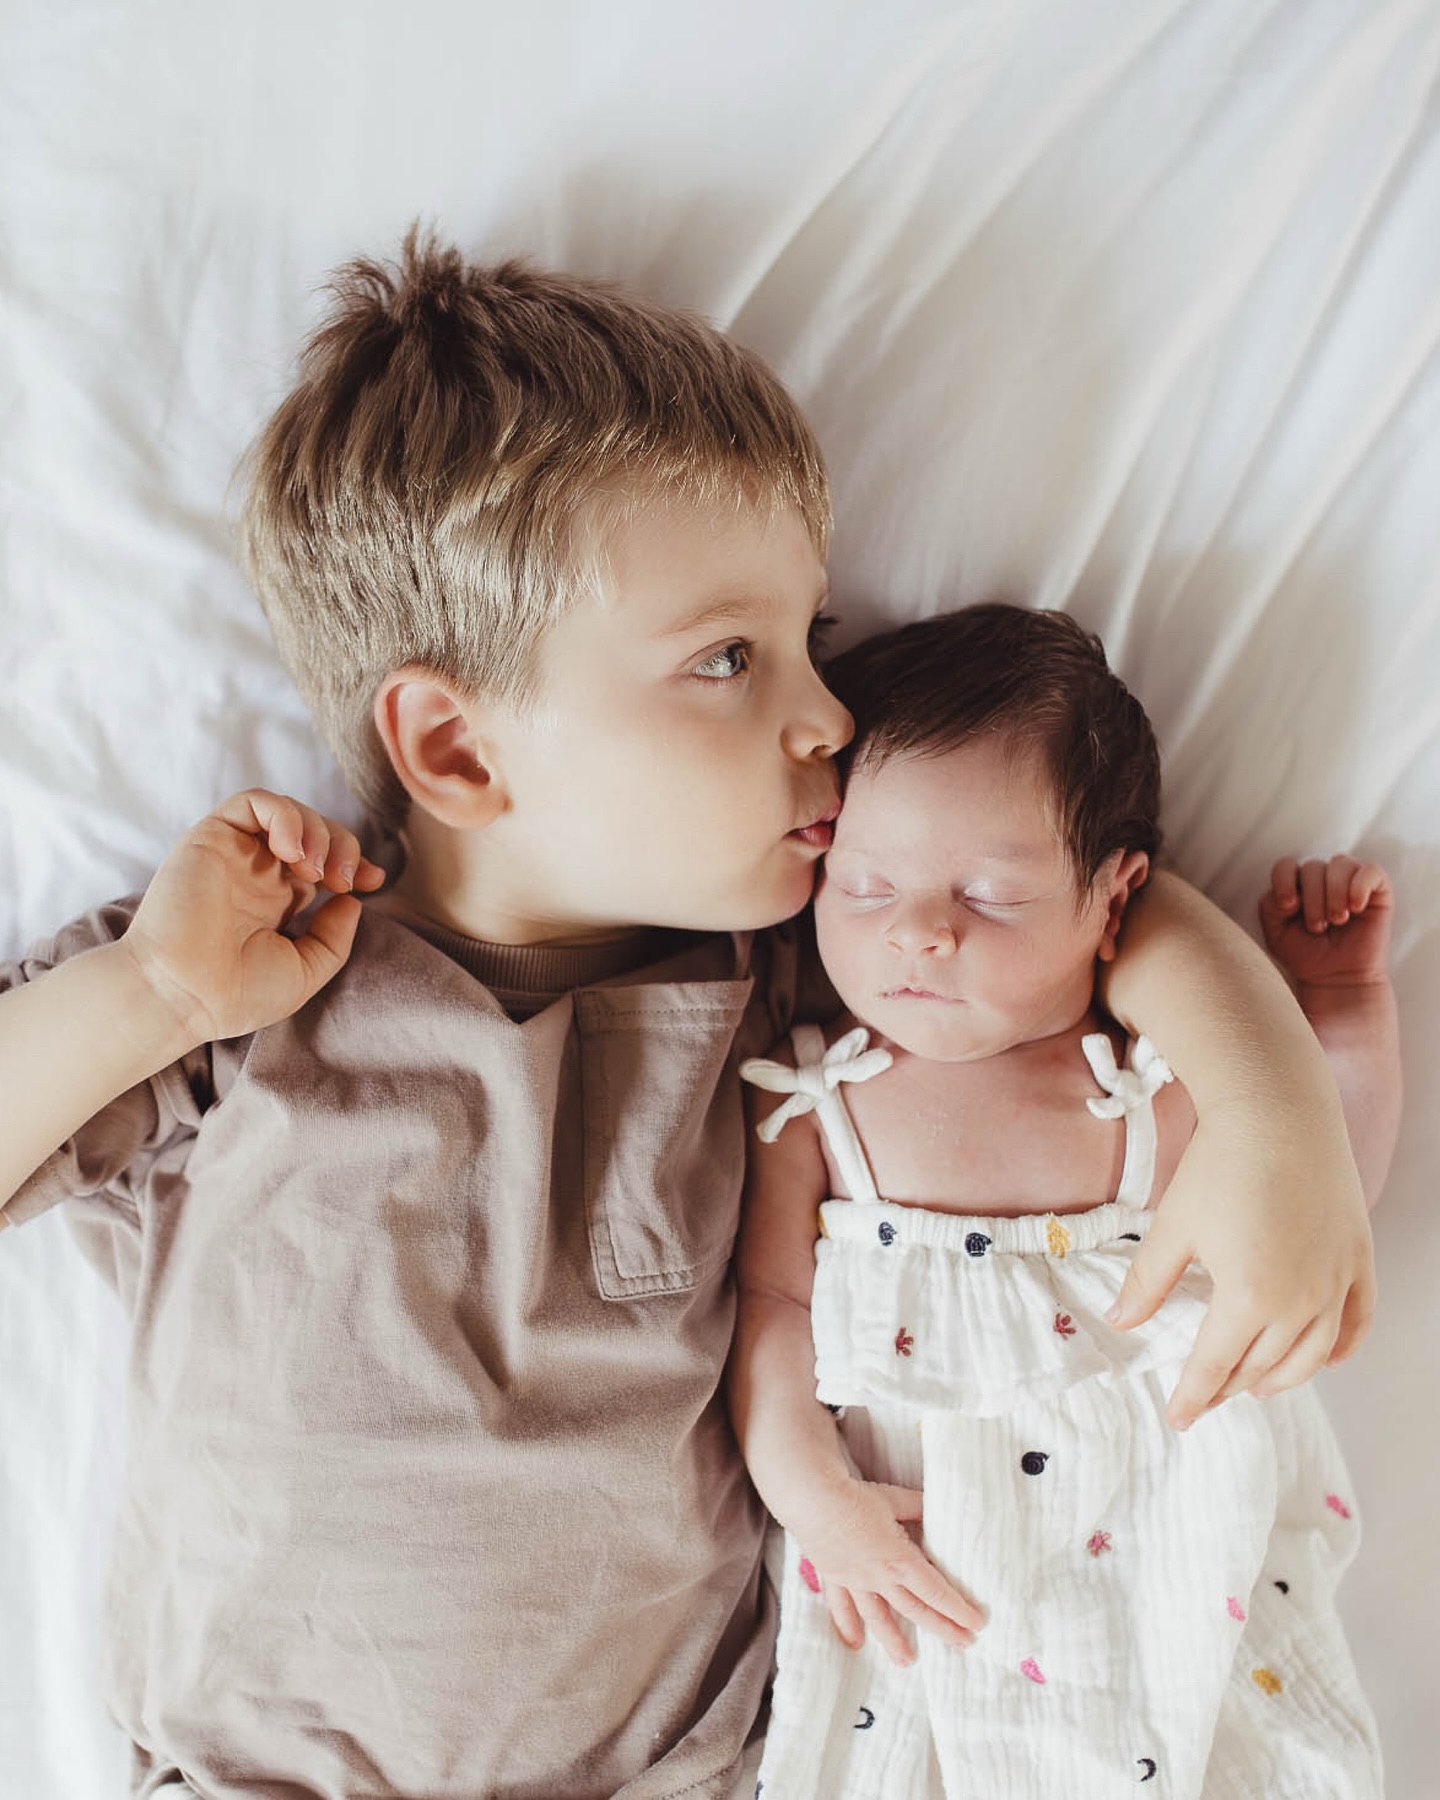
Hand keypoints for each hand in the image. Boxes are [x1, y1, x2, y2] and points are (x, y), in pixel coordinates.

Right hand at [121, 790, 385, 1044]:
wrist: (184, 995)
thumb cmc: (235, 995)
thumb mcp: (303, 971)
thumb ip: (333, 937)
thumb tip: (352, 900)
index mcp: (274, 901)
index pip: (322, 861)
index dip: (354, 861)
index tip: (374, 880)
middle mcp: (255, 873)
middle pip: (313, 831)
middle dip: (343, 845)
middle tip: (344, 881)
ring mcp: (233, 854)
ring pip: (287, 811)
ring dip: (318, 831)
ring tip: (316, 872)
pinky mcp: (211, 838)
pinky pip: (254, 802)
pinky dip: (285, 815)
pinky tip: (292, 851)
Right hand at [785, 1475, 984, 1665]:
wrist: (813, 1501)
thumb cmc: (856, 1498)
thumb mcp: (895, 1500)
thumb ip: (918, 1507)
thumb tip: (939, 1508)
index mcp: (900, 1560)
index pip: (936, 1591)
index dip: (957, 1609)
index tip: (976, 1626)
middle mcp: (880, 1577)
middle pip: (915, 1609)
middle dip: (941, 1628)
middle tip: (962, 1645)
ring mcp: (856, 1581)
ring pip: (879, 1616)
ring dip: (894, 1640)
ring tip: (907, 1662)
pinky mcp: (835, 1577)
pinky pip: (842, 1606)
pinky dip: (848, 1625)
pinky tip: (855, 1643)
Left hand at [1109, 1106, 1373, 1425]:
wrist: (1277, 1112)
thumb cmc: (1218, 1165)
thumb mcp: (1171, 1226)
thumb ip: (1147, 1282)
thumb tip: (1119, 1322)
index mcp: (1248, 1297)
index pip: (1214, 1366)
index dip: (1192, 1396)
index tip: (1176, 1417)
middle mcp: (1300, 1300)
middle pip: (1262, 1366)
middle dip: (1230, 1388)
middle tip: (1206, 1398)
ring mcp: (1335, 1281)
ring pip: (1311, 1355)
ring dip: (1282, 1378)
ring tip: (1255, 1385)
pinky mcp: (1358, 1258)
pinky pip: (1357, 1320)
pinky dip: (1341, 1347)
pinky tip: (1327, 1360)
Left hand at [1259, 856, 1392, 990]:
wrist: (1337, 978)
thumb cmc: (1306, 954)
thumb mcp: (1276, 932)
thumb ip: (1270, 906)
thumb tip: (1291, 890)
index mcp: (1296, 885)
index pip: (1286, 865)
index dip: (1284, 881)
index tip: (1288, 908)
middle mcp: (1323, 879)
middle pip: (1312, 867)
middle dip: (1312, 900)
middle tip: (1318, 927)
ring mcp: (1351, 882)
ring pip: (1340, 863)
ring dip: (1335, 894)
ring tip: (1337, 920)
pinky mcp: (1378, 891)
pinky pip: (1371, 870)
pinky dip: (1360, 886)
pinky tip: (1356, 908)